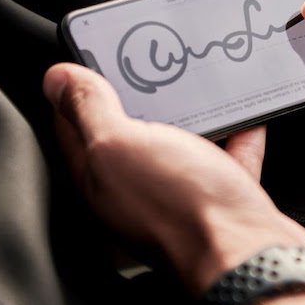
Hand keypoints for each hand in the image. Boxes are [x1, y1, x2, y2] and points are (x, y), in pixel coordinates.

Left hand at [43, 63, 304, 294]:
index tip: (89, 53)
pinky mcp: (221, 196)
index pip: (73, 124)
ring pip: (179, 142)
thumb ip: (89, 109)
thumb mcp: (118, 143)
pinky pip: (227, 156)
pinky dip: (236, 133)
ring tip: (192, 80)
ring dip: (187, 112)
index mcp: (99, 176)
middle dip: (134, 94)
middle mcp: (135, 188)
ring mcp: (180, 193)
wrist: (247, 251)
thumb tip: (57, 78)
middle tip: (143, 60)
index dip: (76, 86)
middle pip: (128, 131)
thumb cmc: (180, 208)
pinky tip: (244, 115)